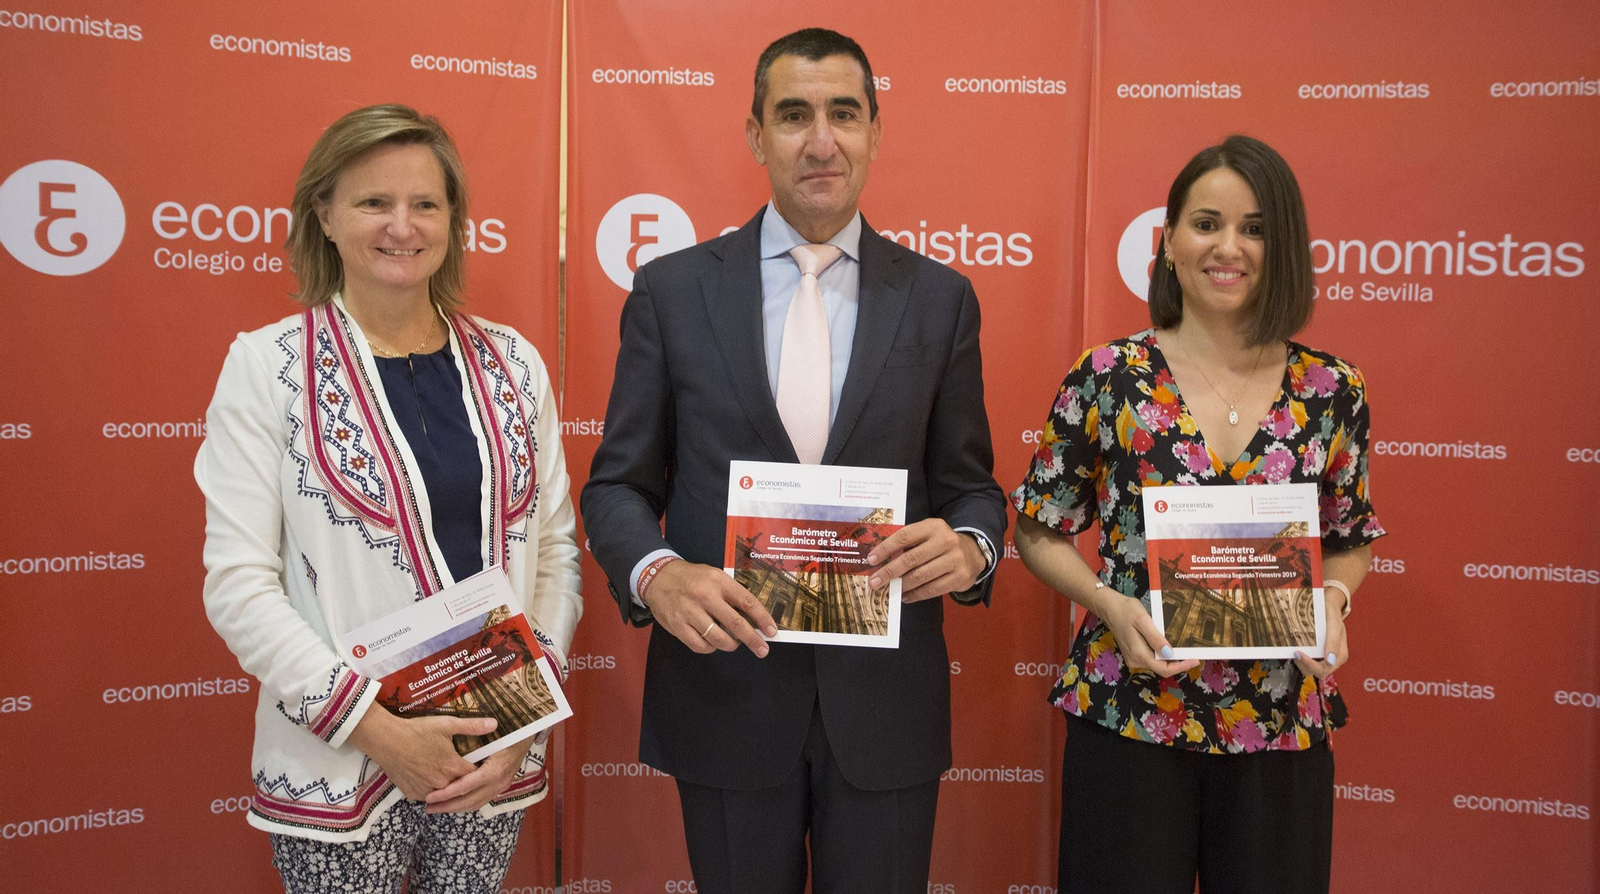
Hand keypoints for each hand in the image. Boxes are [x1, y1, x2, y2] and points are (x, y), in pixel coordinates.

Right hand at [347, 706, 492, 800]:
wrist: (387, 740)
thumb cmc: (417, 731)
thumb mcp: (447, 724)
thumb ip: (472, 726)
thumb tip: (495, 723)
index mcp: (454, 767)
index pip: (474, 774)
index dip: (476, 768)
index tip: (477, 762)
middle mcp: (442, 783)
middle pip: (460, 785)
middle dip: (462, 779)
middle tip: (458, 767)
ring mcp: (427, 790)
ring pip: (443, 792)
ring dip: (446, 786)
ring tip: (444, 773)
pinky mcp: (413, 794)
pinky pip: (427, 795)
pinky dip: (430, 789)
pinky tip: (429, 778)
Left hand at [424, 737, 534, 813]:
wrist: (528, 735)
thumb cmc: (509, 731)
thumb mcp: (491, 732)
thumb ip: (474, 733)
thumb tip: (451, 739)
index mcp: (494, 770)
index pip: (465, 786)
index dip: (446, 794)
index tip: (429, 796)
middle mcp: (499, 782)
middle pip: (468, 801)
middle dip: (447, 806)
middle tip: (428, 807)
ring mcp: (501, 786)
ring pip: (474, 804)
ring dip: (455, 808)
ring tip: (436, 808)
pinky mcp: (500, 787)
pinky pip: (481, 801)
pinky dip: (465, 805)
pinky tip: (453, 804)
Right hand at [643, 560, 775, 655]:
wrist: (658, 577)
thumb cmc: (692, 578)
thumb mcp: (714, 576)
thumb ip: (732, 594)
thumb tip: (753, 618)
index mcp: (718, 581)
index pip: (746, 601)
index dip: (762, 618)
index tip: (772, 631)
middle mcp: (705, 596)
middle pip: (735, 623)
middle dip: (752, 639)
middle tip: (762, 649)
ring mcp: (689, 612)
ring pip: (718, 638)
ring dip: (730, 644)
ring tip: (733, 642)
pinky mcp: (677, 626)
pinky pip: (700, 646)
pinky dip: (711, 648)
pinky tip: (712, 642)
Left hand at [866, 519, 985, 602]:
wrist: (973, 553)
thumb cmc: (941, 544)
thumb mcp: (927, 534)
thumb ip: (907, 542)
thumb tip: (880, 559)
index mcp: (934, 527)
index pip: (904, 536)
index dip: (885, 548)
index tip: (871, 560)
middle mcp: (946, 541)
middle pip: (911, 558)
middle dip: (889, 571)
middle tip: (875, 581)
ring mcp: (955, 560)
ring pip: (921, 576)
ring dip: (901, 585)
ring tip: (889, 589)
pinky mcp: (960, 577)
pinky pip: (932, 589)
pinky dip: (915, 594)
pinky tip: (905, 595)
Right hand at [1098, 594, 1199, 677]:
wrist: (1109, 607)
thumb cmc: (1126, 610)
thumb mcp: (1143, 620)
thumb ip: (1156, 638)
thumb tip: (1170, 654)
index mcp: (1138, 653)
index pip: (1163, 669)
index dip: (1181, 667)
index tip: (1195, 660)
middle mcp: (1135, 660)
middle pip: (1161, 668)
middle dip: (1178, 663)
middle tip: (1193, 653)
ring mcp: (1134, 658)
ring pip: (1157, 664)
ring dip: (1171, 658)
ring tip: (1184, 648)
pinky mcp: (1133, 654)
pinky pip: (1152, 658)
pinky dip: (1162, 654)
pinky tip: (1169, 645)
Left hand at [1295, 599, 1347, 679]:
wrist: (1327, 609)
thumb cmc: (1333, 616)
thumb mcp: (1335, 625)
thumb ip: (1333, 642)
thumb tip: (1330, 660)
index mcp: (1340, 656)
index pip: (1324, 669)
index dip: (1310, 665)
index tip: (1298, 653)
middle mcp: (1332, 660)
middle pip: (1316, 672)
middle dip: (1304, 665)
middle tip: (1294, 652)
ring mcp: (1324, 658)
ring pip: (1310, 669)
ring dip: (1301, 662)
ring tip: (1295, 650)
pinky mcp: (1316, 655)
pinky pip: (1307, 662)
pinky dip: (1300, 658)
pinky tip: (1296, 649)